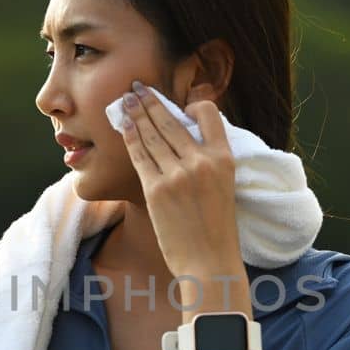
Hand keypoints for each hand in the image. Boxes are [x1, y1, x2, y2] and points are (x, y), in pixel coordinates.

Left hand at [118, 80, 249, 308]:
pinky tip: (124, 126)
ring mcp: (177, 175)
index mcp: (225, 158)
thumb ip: (208, 160)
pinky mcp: (156, 190)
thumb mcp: (224, 185)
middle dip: (151, 100)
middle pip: (171, 120)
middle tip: (137, 88)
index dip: (192, 104)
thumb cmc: (216, 228)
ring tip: (126, 100)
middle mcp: (202, 161)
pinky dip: (130, 137)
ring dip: (137, 113)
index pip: (208, 114)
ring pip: (152, 134)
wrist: (209, 262)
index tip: (179, 104)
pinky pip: (139, 155)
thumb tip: (185, 138)